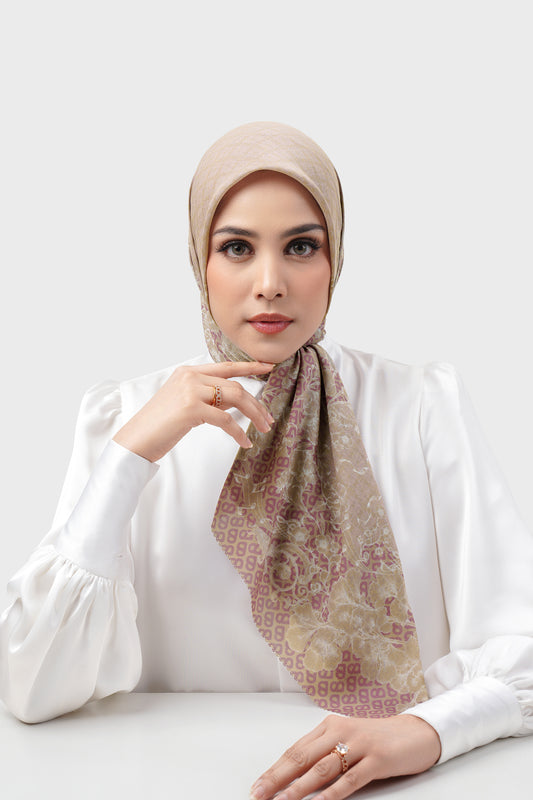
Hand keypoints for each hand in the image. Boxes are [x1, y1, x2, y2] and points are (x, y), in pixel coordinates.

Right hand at [113, 360, 273, 461]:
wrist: (136, 439)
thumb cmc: (160, 426)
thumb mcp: (186, 405)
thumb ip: (208, 399)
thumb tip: (235, 404)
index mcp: (188, 372)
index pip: (226, 366)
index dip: (249, 367)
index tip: (268, 366)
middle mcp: (190, 376)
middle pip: (235, 386)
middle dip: (256, 403)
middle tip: (268, 420)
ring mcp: (190, 390)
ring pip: (235, 398)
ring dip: (253, 414)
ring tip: (263, 429)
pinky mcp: (191, 408)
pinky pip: (226, 420)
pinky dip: (239, 432)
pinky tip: (245, 442)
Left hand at [250, 713, 440, 799]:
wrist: (415, 733)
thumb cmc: (377, 739)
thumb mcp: (347, 741)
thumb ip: (324, 754)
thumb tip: (293, 777)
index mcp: (329, 726)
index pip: (295, 750)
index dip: (275, 769)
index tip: (258, 786)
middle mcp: (340, 731)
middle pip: (302, 757)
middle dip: (278, 778)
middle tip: (260, 794)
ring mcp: (359, 744)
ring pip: (322, 769)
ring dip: (300, 788)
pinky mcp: (377, 759)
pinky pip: (350, 779)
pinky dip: (332, 793)